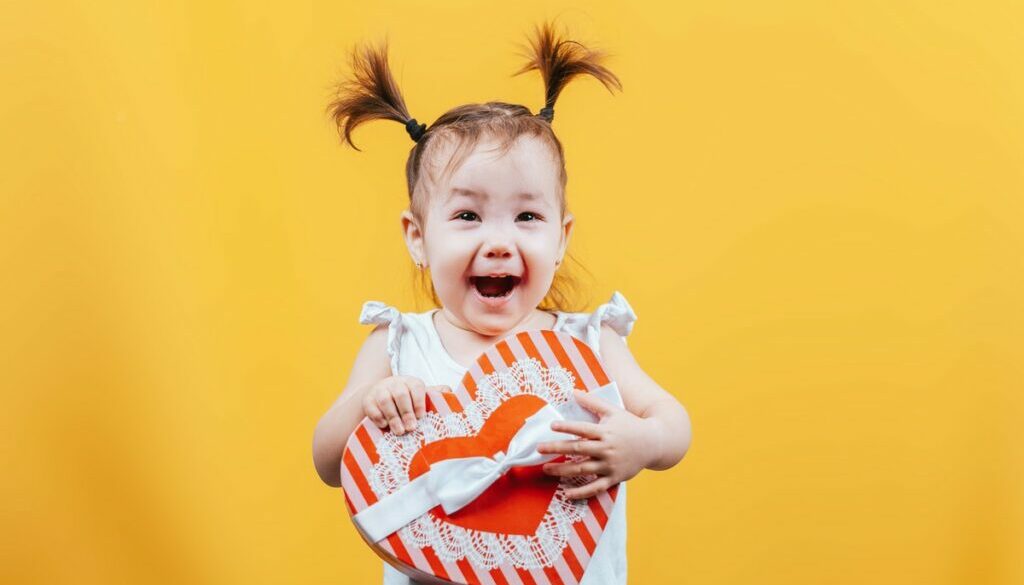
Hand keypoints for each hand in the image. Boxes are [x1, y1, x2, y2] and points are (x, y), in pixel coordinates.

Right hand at [362, 376, 449, 434]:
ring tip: (399, 431)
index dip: (419, 402)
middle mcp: (395, 383)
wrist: (381, 397)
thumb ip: (435, 395)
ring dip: (393, 417)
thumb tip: (449, 391)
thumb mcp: (421, 397)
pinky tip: (384, 425)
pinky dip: (377, 416)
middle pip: (400, 394)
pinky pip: (371, 406)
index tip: (421, 417)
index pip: (416, 387)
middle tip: (411, 428)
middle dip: (406, 412)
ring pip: (385, 400)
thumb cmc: (408, 401)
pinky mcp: (368, 399)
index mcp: (411, 382)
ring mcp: (380, 390)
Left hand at [537, 389, 657, 499]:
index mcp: (605, 431)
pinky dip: (581, 492)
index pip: (582, 428)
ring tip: (546, 468)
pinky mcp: (614, 478)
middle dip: (556, 448)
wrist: (654, 443)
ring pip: (582, 469)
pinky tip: (566, 493)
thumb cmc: (630, 424)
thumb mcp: (613, 411)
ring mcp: (610, 465)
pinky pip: (595, 487)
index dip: (567, 427)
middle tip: (539, 449)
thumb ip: (593, 402)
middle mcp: (607, 448)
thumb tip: (573, 391)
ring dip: (562, 470)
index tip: (551, 426)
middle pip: (577, 449)